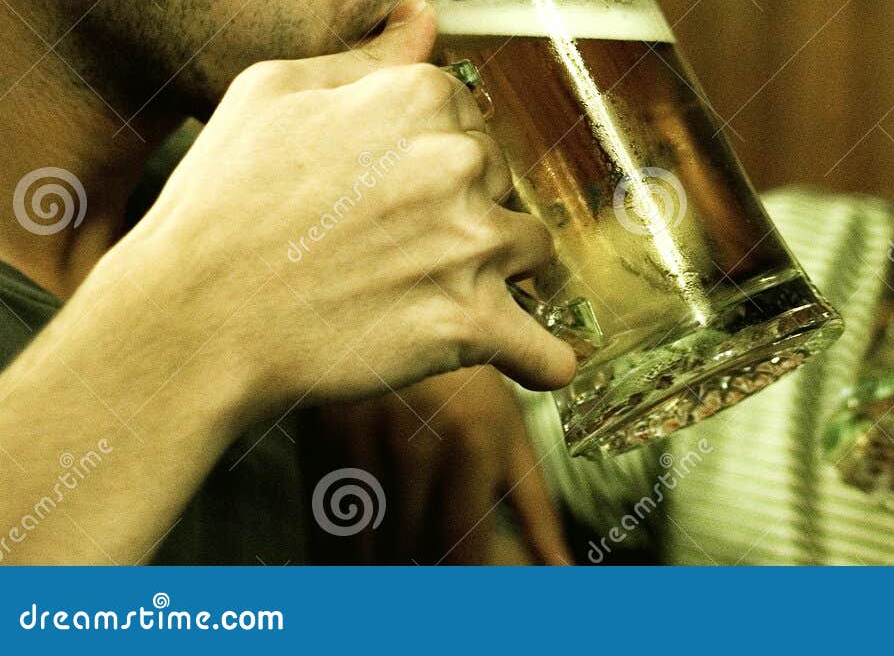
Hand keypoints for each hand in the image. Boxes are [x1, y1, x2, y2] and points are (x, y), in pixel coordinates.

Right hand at [97, 0, 576, 427]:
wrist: (188, 321)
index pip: (470, 120)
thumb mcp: (272, 94)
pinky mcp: (471, 323)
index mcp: (421, 97)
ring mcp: (472, 243)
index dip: (433, 154)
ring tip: (435, 293)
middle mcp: (459, 161)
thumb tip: (423, 21)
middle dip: (463, 208)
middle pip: (500, 182)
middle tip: (395, 243)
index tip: (394, 184)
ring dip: (497, 271)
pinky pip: (544, 349)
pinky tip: (546, 366)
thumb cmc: (218, 206)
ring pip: (529, 250)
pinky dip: (544, 360)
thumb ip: (367, 59)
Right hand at [305, 367, 569, 564]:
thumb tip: (563, 571)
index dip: (461, 580)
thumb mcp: (507, 430)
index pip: (463, 545)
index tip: (462, 590)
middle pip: (413, 551)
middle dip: (418, 574)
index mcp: (474, 441)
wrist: (399, 311)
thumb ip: (534, 507)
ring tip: (393, 566)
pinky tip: (354, 556)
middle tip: (423, 575)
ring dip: (378, 566)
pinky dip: (339, 552)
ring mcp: (366, 440)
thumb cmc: (465, 381)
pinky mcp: (323, 439)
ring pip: (365, 544)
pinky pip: (324, 521)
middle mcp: (419, 442)